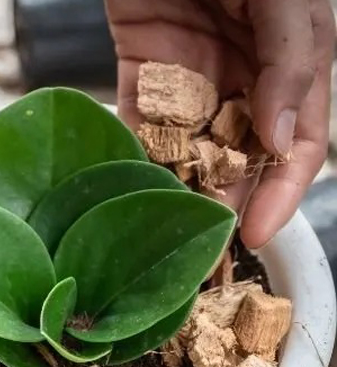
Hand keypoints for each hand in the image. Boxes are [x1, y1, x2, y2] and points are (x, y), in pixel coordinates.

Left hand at [106, 0, 334, 247]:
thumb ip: (291, 59)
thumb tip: (279, 133)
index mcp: (293, 62)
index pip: (296, 144)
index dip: (280, 193)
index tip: (252, 236)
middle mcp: (245, 74)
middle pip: (239, 154)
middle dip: (223, 202)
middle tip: (199, 249)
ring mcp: (191, 72)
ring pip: (188, 144)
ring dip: (178, 187)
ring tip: (161, 231)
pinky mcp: (143, 63)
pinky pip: (140, 117)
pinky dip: (134, 150)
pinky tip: (127, 186)